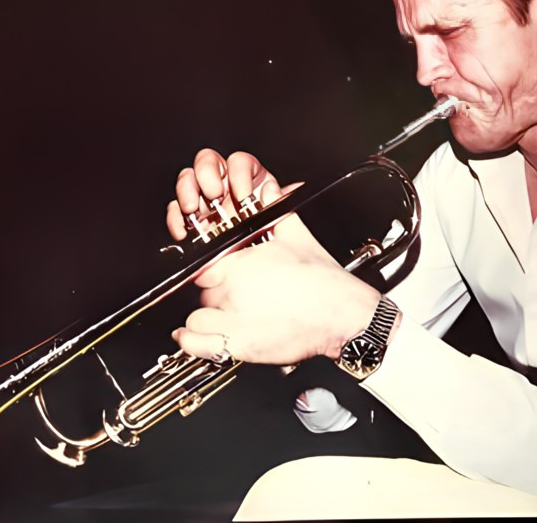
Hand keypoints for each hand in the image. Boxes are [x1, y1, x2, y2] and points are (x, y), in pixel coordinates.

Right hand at [166, 149, 283, 240]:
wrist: (258, 278)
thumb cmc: (270, 246)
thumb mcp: (281, 223)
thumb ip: (282, 204)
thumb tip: (288, 190)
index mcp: (249, 181)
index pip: (239, 163)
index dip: (239, 173)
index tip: (243, 193)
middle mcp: (225, 187)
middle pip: (207, 162)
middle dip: (207, 175)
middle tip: (214, 194)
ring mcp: (205, 202)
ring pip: (188, 181)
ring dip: (188, 191)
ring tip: (194, 209)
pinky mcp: (190, 222)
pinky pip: (176, 212)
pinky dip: (176, 218)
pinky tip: (185, 230)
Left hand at [172, 186, 382, 365]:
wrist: (342, 315)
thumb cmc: (324, 282)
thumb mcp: (297, 235)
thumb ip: (276, 209)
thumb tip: (270, 190)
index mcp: (240, 262)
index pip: (202, 265)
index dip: (209, 272)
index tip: (220, 277)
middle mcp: (232, 289)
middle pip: (203, 292)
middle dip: (215, 295)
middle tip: (237, 300)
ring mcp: (234, 318)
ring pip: (197, 318)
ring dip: (208, 320)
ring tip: (228, 321)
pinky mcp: (238, 345)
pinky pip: (197, 344)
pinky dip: (194, 343)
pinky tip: (199, 340)